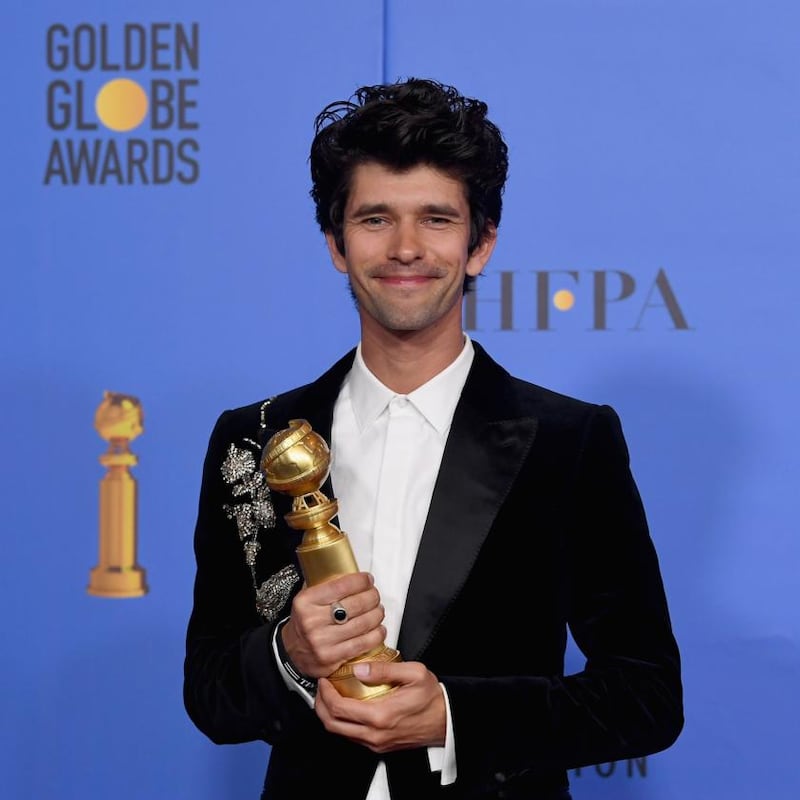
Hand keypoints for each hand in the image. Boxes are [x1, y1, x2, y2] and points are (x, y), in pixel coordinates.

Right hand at [281, 572, 386, 678]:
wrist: (291, 652)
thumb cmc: (304, 621)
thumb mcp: (307, 599)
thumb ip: (326, 586)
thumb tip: (354, 575)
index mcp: (306, 602)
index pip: (341, 586)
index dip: (361, 581)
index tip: (368, 580)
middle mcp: (312, 621)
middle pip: (356, 605)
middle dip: (372, 597)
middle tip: (375, 595)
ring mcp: (322, 642)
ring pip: (362, 624)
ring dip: (377, 615)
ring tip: (378, 610)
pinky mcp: (332, 659)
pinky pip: (363, 644)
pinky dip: (376, 634)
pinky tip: (379, 629)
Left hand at [315, 660, 446, 752]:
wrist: (446, 721)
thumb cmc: (432, 699)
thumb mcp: (414, 674)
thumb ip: (384, 670)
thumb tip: (360, 669)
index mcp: (381, 716)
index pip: (339, 709)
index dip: (325, 693)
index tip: (324, 679)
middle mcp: (375, 734)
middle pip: (332, 725)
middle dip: (320, 705)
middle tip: (322, 687)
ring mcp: (376, 742)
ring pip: (340, 733)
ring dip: (330, 714)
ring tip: (331, 694)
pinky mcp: (379, 746)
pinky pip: (351, 736)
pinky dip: (342, 721)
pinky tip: (347, 705)